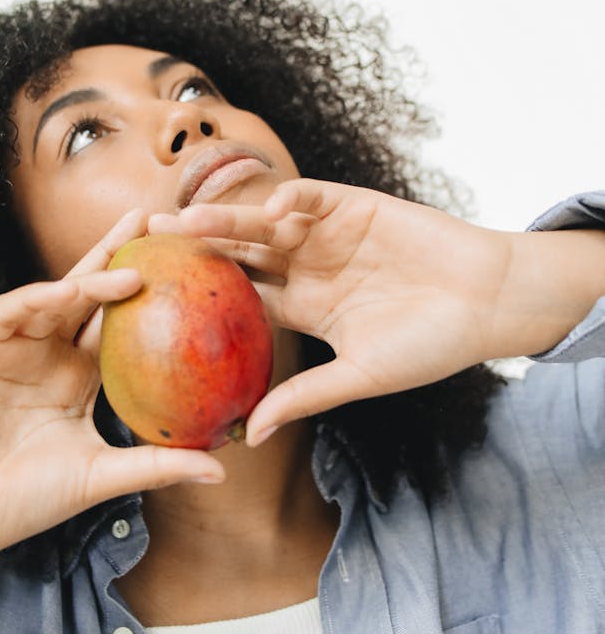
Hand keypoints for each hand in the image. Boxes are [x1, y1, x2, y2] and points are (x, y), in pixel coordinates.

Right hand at [0, 209, 224, 576]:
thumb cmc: (24, 500)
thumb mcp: (102, 475)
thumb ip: (157, 464)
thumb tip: (222, 467)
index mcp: (76, 376)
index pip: (119, 323)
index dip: (150, 294)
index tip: (189, 268)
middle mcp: (47, 353)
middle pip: (90, 293)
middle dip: (121, 253)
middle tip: (156, 220)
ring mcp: (11, 346)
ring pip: (56, 295)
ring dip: (91, 273)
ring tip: (131, 256)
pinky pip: (12, 310)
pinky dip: (41, 298)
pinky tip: (72, 290)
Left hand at [150, 180, 529, 442]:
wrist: (487, 301)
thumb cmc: (430, 344)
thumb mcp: (361, 375)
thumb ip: (305, 396)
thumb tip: (247, 436)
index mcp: (304, 307)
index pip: (240, 301)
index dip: (198, 300)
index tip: (155, 305)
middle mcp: (307, 268)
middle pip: (240, 256)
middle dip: (195, 251)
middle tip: (146, 250)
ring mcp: (327, 235)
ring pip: (265, 225)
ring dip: (227, 220)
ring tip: (185, 223)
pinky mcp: (353, 206)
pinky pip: (311, 198)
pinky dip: (288, 201)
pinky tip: (263, 210)